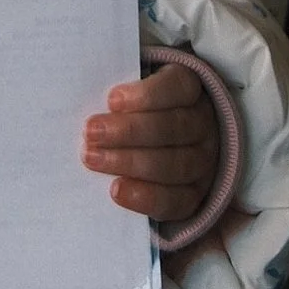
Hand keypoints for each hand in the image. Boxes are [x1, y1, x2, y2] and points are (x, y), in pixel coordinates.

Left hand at [83, 59, 215, 221]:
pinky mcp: (195, 195)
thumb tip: (85, 90)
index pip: (178, 87)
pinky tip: (116, 190)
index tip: (112, 100)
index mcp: (190, 89)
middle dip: (128, 131)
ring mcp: (203, 163)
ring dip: (130, 163)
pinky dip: (145, 197)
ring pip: (175, 165)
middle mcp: (203, 125)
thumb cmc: (136, 108)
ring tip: (93, 159)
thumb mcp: (132, 88)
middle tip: (90, 133)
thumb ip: (119, 93)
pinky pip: (176, 201)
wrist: (158, 142)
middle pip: (173, 127)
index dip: (147, 94)